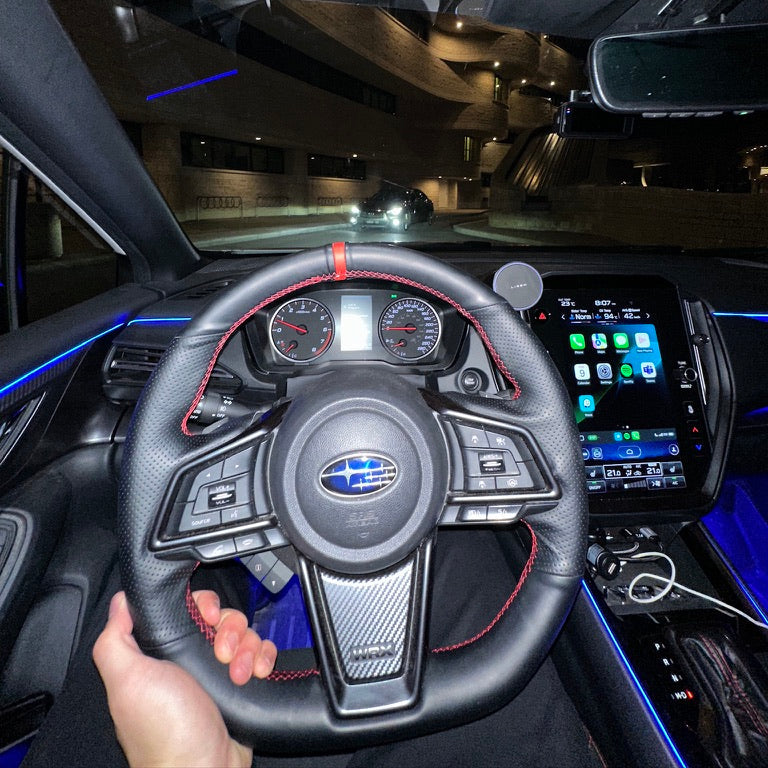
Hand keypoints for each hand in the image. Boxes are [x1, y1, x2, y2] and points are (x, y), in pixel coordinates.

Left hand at [93, 590, 276, 766]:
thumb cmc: (164, 732)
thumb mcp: (129, 681)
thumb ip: (116, 640)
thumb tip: (120, 603)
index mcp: (164, 654)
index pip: (189, 609)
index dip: (203, 605)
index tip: (207, 617)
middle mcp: (192, 661)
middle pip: (222, 618)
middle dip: (230, 628)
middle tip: (223, 654)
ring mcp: (219, 674)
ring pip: (245, 634)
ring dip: (249, 648)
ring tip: (240, 674)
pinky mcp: (243, 686)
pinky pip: (262, 654)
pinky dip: (264, 658)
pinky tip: (256, 674)